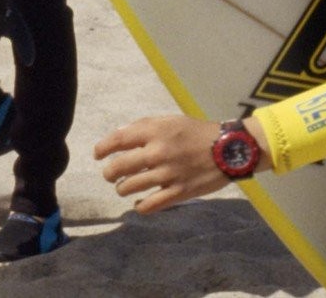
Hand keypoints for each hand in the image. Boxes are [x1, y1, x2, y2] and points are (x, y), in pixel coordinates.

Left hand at [95, 115, 245, 213]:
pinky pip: (150, 205)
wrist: (228, 149)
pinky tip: (139, 203)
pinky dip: (140, 206)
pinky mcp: (179, 192)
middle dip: (109, 173)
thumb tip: (118, 137)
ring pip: (130, 187)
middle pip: (118, 167)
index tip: (97, 155)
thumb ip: (144, 128)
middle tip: (110, 175)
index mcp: (154, 131)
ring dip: (122, 188)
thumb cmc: (195, 132)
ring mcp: (168, 173)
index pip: (117, 140)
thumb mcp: (169, 121)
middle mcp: (158, 152)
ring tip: (123, 187)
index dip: (102, 149)